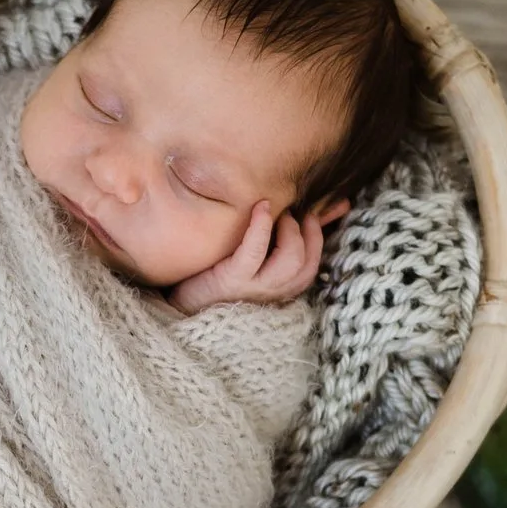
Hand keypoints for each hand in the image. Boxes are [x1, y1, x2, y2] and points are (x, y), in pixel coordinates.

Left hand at [165, 196, 350, 315]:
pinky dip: (261, 227)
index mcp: (280, 289)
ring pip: (291, 261)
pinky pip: (255, 252)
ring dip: (290, 231)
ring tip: (278, 213)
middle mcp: (272, 293)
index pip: (313, 264)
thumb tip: (324, 208)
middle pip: (307, 263)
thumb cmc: (220, 274)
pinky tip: (261, 207)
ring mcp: (254, 289)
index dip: (317, 235)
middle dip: (306, 232)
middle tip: (291, 212)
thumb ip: (282, 237)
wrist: (182, 300)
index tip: (309, 213)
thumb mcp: (256, 259)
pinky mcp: (232, 280)